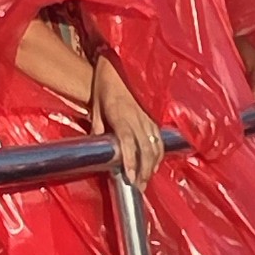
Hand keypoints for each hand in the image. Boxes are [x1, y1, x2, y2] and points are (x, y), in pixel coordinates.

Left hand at [91, 58, 164, 189]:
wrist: (117, 68)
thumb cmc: (103, 87)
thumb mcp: (95, 107)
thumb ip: (99, 129)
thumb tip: (99, 150)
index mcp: (120, 114)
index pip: (127, 141)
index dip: (130, 161)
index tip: (131, 178)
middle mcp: (136, 117)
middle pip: (145, 148)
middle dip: (144, 170)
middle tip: (139, 187)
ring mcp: (147, 117)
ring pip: (155, 145)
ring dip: (152, 165)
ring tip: (146, 180)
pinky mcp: (153, 117)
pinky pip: (159, 138)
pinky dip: (159, 154)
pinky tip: (155, 164)